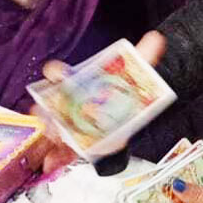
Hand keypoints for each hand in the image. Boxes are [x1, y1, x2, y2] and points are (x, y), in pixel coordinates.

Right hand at [37, 30, 165, 173]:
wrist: (123, 120)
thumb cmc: (118, 95)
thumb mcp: (131, 76)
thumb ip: (142, 58)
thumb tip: (155, 39)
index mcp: (77, 82)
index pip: (60, 73)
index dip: (57, 72)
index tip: (57, 72)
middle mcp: (67, 102)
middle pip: (51, 103)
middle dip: (47, 106)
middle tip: (49, 112)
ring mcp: (67, 123)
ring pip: (52, 127)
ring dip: (50, 132)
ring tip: (54, 136)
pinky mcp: (72, 144)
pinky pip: (59, 152)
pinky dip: (54, 159)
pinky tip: (52, 163)